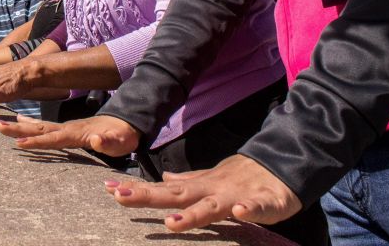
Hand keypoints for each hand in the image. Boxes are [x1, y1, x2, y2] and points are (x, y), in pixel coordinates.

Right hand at [0, 114, 139, 154]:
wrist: (127, 123)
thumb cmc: (123, 136)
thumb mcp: (119, 141)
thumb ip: (107, 141)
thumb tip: (96, 140)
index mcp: (77, 133)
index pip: (53, 137)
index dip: (37, 140)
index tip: (19, 142)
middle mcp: (67, 129)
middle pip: (39, 129)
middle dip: (17, 129)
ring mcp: (66, 129)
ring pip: (38, 127)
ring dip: (18, 127)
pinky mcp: (66, 131)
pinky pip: (43, 128)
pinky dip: (29, 125)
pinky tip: (19, 123)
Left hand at [106, 154, 302, 231]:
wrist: (280, 167)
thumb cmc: (240, 178)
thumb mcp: (209, 180)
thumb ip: (187, 182)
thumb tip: (164, 178)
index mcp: (199, 188)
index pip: (163, 190)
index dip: (137, 191)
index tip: (108, 190)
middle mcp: (212, 190)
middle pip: (177, 195)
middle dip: (149, 197)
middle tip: (120, 198)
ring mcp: (237, 196)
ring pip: (213, 206)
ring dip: (193, 214)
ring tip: (172, 222)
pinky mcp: (264, 202)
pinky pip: (257, 208)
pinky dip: (248, 209)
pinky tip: (239, 212)